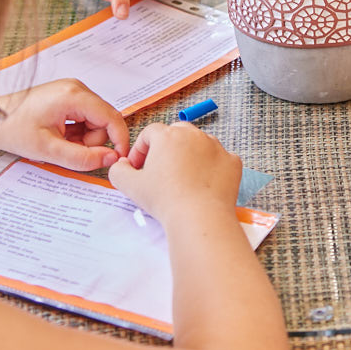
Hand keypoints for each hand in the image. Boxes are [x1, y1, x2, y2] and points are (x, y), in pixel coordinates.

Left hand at [0, 78, 129, 169]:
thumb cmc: (13, 129)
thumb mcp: (48, 150)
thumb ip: (82, 157)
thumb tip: (110, 159)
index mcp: (73, 95)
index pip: (112, 118)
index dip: (119, 141)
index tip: (117, 160)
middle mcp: (76, 88)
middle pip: (104, 120)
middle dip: (93, 141)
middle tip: (68, 151)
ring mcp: (72, 90)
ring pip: (95, 121)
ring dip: (84, 138)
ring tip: (59, 144)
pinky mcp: (67, 96)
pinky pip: (85, 118)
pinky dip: (76, 132)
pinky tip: (58, 136)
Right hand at [105, 122, 241, 223]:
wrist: (199, 216)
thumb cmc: (165, 200)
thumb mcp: (130, 186)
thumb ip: (118, 171)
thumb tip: (121, 165)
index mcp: (167, 136)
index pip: (150, 133)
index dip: (141, 148)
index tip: (138, 166)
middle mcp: (193, 135)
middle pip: (176, 133)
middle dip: (167, 147)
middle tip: (161, 169)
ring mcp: (216, 147)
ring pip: (200, 143)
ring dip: (191, 155)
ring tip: (184, 177)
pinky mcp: (232, 161)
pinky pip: (220, 159)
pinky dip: (212, 167)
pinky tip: (204, 183)